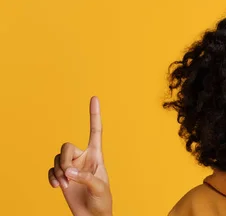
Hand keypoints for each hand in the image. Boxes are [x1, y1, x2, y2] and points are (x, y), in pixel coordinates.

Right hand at [48, 96, 112, 215]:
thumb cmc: (101, 202)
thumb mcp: (99, 188)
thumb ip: (86, 178)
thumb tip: (68, 171)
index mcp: (97, 156)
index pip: (95, 131)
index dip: (95, 115)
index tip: (94, 97)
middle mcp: (83, 158)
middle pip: (67, 146)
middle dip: (64, 160)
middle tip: (68, 176)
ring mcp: (72, 167)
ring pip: (58, 157)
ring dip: (58, 171)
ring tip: (65, 185)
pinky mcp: (62, 176)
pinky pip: (51, 169)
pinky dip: (52, 177)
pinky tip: (57, 187)